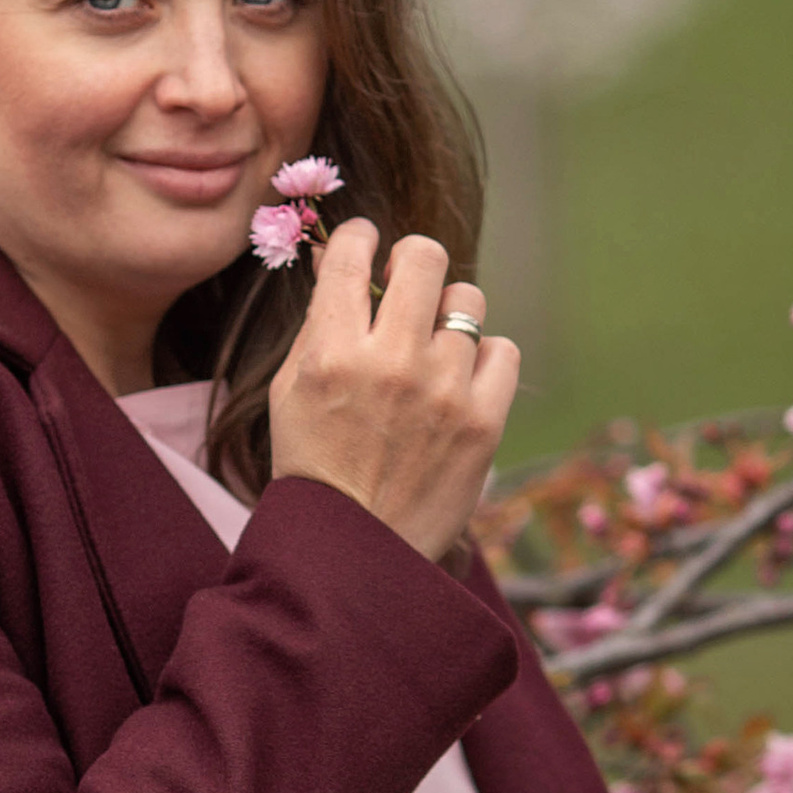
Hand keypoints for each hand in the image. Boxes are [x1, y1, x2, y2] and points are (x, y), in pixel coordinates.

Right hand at [267, 221, 519, 565]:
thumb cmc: (315, 467)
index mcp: (330, 352)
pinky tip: (460, 383)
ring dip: (449, 316)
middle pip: (425, 257)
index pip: (353, 252)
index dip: (362, 238)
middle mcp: (389, 362)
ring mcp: (442, 389)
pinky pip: (502, 350)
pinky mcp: (484, 420)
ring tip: (432, 349)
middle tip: (408, 282)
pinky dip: (483, 360)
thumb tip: (343, 259)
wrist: (354, 553)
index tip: (367, 247)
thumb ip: (318, 324)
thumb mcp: (289, 391)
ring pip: (469, 300)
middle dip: (414, 260)